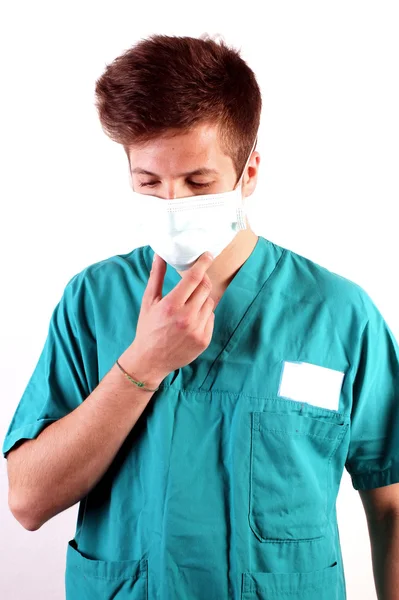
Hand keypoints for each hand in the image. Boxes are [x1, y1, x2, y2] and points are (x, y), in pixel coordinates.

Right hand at [123, 252, 214, 384]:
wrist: (150, 360)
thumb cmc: (148, 328)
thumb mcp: (149, 301)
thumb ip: (156, 276)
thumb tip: (160, 254)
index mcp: (171, 305)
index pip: (194, 278)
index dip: (203, 263)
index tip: (208, 255)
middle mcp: (186, 317)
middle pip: (205, 288)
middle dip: (203, 280)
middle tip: (197, 279)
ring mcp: (197, 330)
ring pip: (210, 303)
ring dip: (202, 298)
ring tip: (189, 304)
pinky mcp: (204, 340)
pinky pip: (211, 318)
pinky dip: (204, 314)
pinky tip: (191, 320)